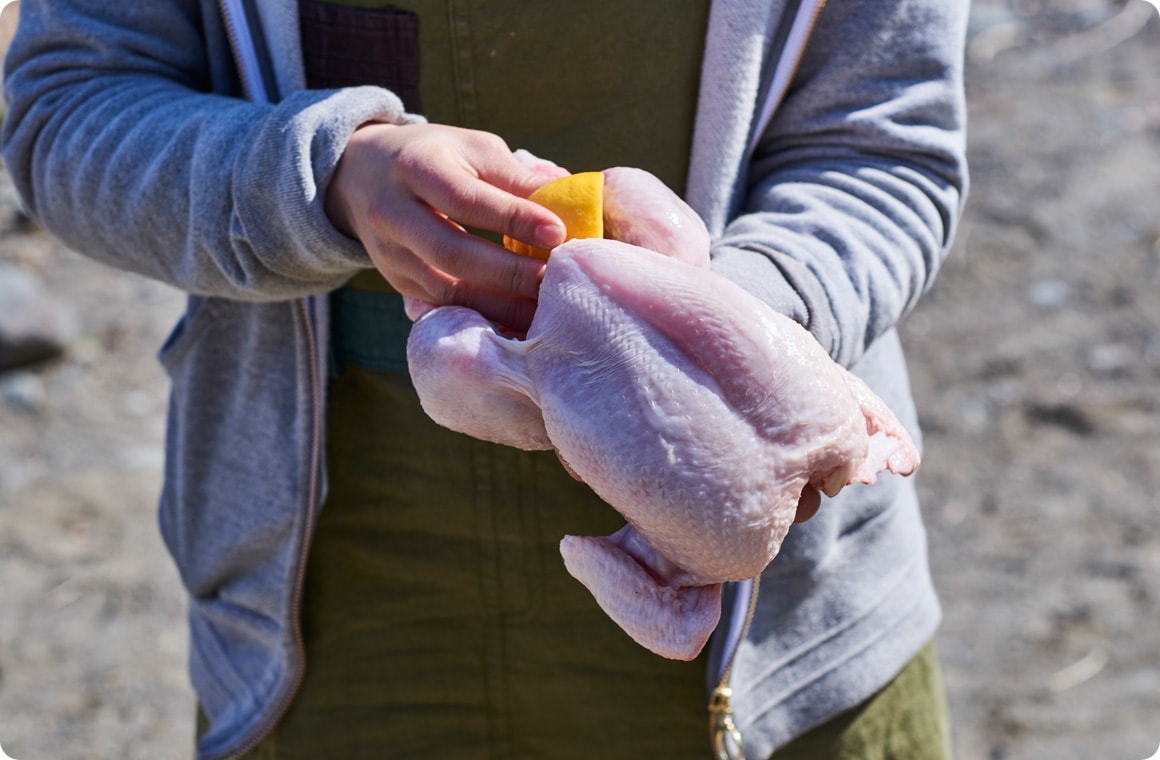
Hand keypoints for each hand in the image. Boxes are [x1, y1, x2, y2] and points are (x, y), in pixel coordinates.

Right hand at [325, 123, 565, 331]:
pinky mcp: (397, 283)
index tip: (558, 232)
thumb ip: (515, 175)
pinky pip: (441, 307)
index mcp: (415, 167)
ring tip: (542, 312)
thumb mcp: (471, 149)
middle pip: (450, 251)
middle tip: (554, 280)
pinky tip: (516, 322)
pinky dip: (481, 316)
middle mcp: (393, 213)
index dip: (513, 218)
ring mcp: (389, 254)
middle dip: (507, 272)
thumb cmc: (437, 157)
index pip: (465, 198)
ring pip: (444, 289)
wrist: (360, 175)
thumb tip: (569, 198)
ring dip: (497, 305)